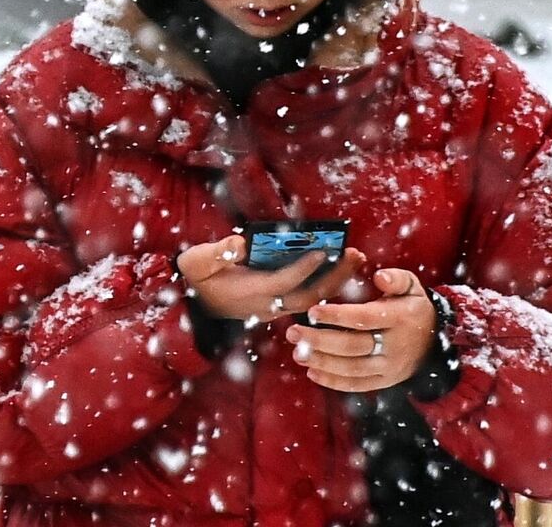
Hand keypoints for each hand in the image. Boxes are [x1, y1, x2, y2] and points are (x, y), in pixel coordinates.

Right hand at [175, 236, 366, 324]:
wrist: (196, 305)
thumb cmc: (199, 278)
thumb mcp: (197, 262)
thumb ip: (218, 253)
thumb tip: (240, 243)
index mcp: (250, 292)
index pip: (284, 281)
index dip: (303, 268)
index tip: (323, 250)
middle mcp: (268, 304)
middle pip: (309, 296)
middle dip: (334, 277)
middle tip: (354, 254)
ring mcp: (276, 308)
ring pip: (313, 301)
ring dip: (336, 281)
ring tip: (355, 259)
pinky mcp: (279, 306)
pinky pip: (309, 300)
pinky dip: (328, 286)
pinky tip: (342, 269)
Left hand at [286, 267, 436, 392]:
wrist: (434, 343)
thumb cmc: (413, 308)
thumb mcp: (412, 287)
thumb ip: (396, 278)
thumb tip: (379, 276)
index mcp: (400, 318)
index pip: (364, 318)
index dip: (337, 315)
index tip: (311, 311)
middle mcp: (395, 345)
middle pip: (353, 346)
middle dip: (319, 340)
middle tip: (293, 332)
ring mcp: (389, 367)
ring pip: (352, 369)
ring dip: (322, 362)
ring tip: (297, 352)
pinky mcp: (385, 381)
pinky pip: (357, 385)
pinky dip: (333, 382)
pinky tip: (312, 372)